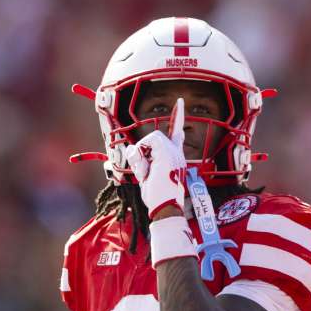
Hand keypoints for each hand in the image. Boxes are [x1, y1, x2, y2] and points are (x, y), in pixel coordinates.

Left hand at [124, 98, 186, 218]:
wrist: (166, 207)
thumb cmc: (158, 198)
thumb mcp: (148, 178)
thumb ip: (142, 163)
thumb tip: (130, 150)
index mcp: (175, 158)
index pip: (177, 135)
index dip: (178, 118)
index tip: (179, 103)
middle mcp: (177, 153)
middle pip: (153, 138)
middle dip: (142, 153)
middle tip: (144, 173)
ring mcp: (173, 152)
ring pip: (149, 139)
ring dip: (141, 157)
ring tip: (146, 174)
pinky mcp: (167, 152)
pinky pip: (147, 142)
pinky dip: (141, 156)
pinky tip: (147, 170)